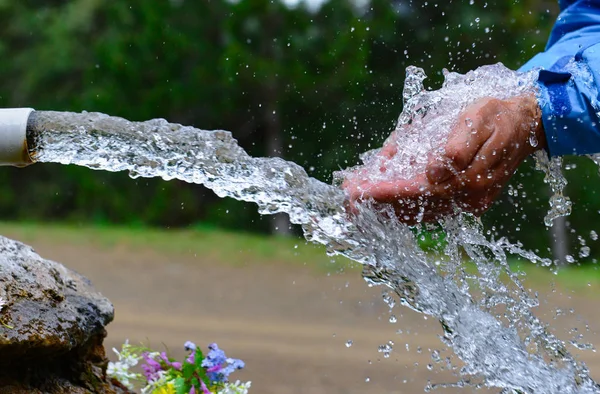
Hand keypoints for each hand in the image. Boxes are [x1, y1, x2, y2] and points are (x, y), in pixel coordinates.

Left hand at [343, 93, 545, 223]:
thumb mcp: (478, 119)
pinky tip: (380, 208)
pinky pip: (427, 212)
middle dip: (376, 207)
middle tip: (344, 203)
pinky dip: (401, 211)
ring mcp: (467, 204)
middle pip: (413, 209)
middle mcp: (467, 199)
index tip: (355, 192)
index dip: (384, 193)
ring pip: (418, 215)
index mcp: (469, 179)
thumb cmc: (496, 115)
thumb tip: (433, 173)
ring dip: (384, 213)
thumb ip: (458, 147)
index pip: (417, 192)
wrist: (526, 123)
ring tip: (354, 208)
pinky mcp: (465, 204)